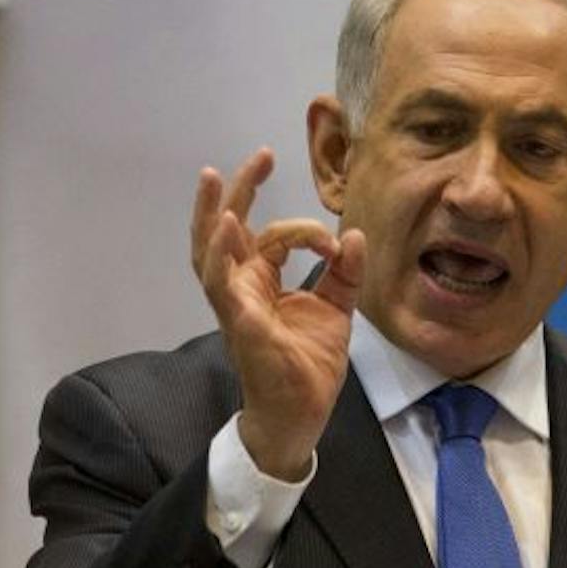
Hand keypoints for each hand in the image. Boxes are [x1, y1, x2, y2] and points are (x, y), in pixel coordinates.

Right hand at [190, 148, 365, 480]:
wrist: (303, 413)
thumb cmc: (308, 364)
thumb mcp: (336, 309)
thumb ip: (344, 273)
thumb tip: (356, 235)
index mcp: (260, 281)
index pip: (273, 237)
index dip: (305, 231)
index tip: (334, 244)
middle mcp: (241, 287)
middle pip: (229, 229)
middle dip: (241, 189)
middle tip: (259, 154)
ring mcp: (235, 304)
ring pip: (210, 250)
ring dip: (210, 213)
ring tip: (213, 177)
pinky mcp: (239, 322)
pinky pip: (221, 283)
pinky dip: (221, 253)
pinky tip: (225, 225)